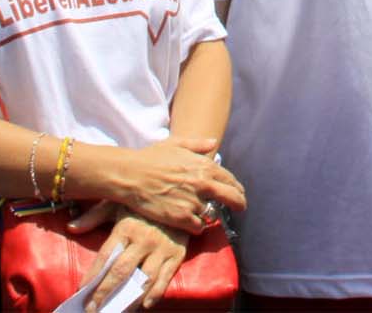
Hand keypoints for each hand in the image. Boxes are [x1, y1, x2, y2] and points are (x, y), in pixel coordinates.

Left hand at [78, 209, 187, 311]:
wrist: (180, 193)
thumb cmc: (144, 200)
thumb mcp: (118, 202)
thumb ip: (94, 216)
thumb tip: (71, 227)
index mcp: (127, 226)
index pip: (105, 256)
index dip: (92, 275)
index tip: (81, 291)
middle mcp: (144, 239)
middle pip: (121, 271)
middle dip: (104, 292)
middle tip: (92, 309)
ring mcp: (162, 247)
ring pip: (144, 278)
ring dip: (129, 298)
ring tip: (116, 310)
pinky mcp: (178, 253)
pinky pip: (166, 277)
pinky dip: (156, 293)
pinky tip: (145, 304)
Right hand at [114, 136, 244, 233]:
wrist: (131, 175)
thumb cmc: (151, 157)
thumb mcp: (175, 144)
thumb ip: (197, 144)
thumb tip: (213, 142)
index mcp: (204, 166)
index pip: (230, 180)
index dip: (237, 188)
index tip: (239, 193)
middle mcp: (203, 184)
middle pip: (232, 199)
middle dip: (239, 204)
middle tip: (240, 208)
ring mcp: (193, 202)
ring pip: (212, 214)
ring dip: (208, 214)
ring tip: (202, 212)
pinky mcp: (181, 218)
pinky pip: (198, 227)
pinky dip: (196, 226)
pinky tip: (190, 222)